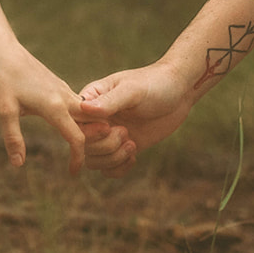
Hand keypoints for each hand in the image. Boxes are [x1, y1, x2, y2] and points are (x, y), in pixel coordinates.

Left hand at [0, 40, 86, 175]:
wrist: (4, 50)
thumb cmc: (2, 79)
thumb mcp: (3, 110)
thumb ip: (13, 138)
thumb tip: (19, 164)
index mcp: (54, 106)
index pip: (77, 138)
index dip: (78, 158)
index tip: (74, 174)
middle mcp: (64, 97)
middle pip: (91, 123)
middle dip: (97, 142)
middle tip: (95, 162)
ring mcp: (63, 89)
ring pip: (87, 112)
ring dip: (91, 129)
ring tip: (91, 148)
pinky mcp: (59, 85)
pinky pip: (78, 104)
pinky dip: (84, 117)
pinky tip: (78, 125)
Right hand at [78, 62, 194, 176]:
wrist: (179, 92)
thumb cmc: (154, 84)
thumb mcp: (133, 90)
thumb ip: (111, 101)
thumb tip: (85, 109)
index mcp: (92, 99)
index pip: (74, 124)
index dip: (88, 133)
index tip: (109, 127)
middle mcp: (96, 119)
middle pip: (83, 146)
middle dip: (105, 145)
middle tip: (126, 132)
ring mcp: (108, 135)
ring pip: (94, 160)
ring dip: (113, 158)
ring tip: (132, 144)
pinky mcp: (122, 147)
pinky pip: (108, 169)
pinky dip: (119, 168)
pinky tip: (134, 157)